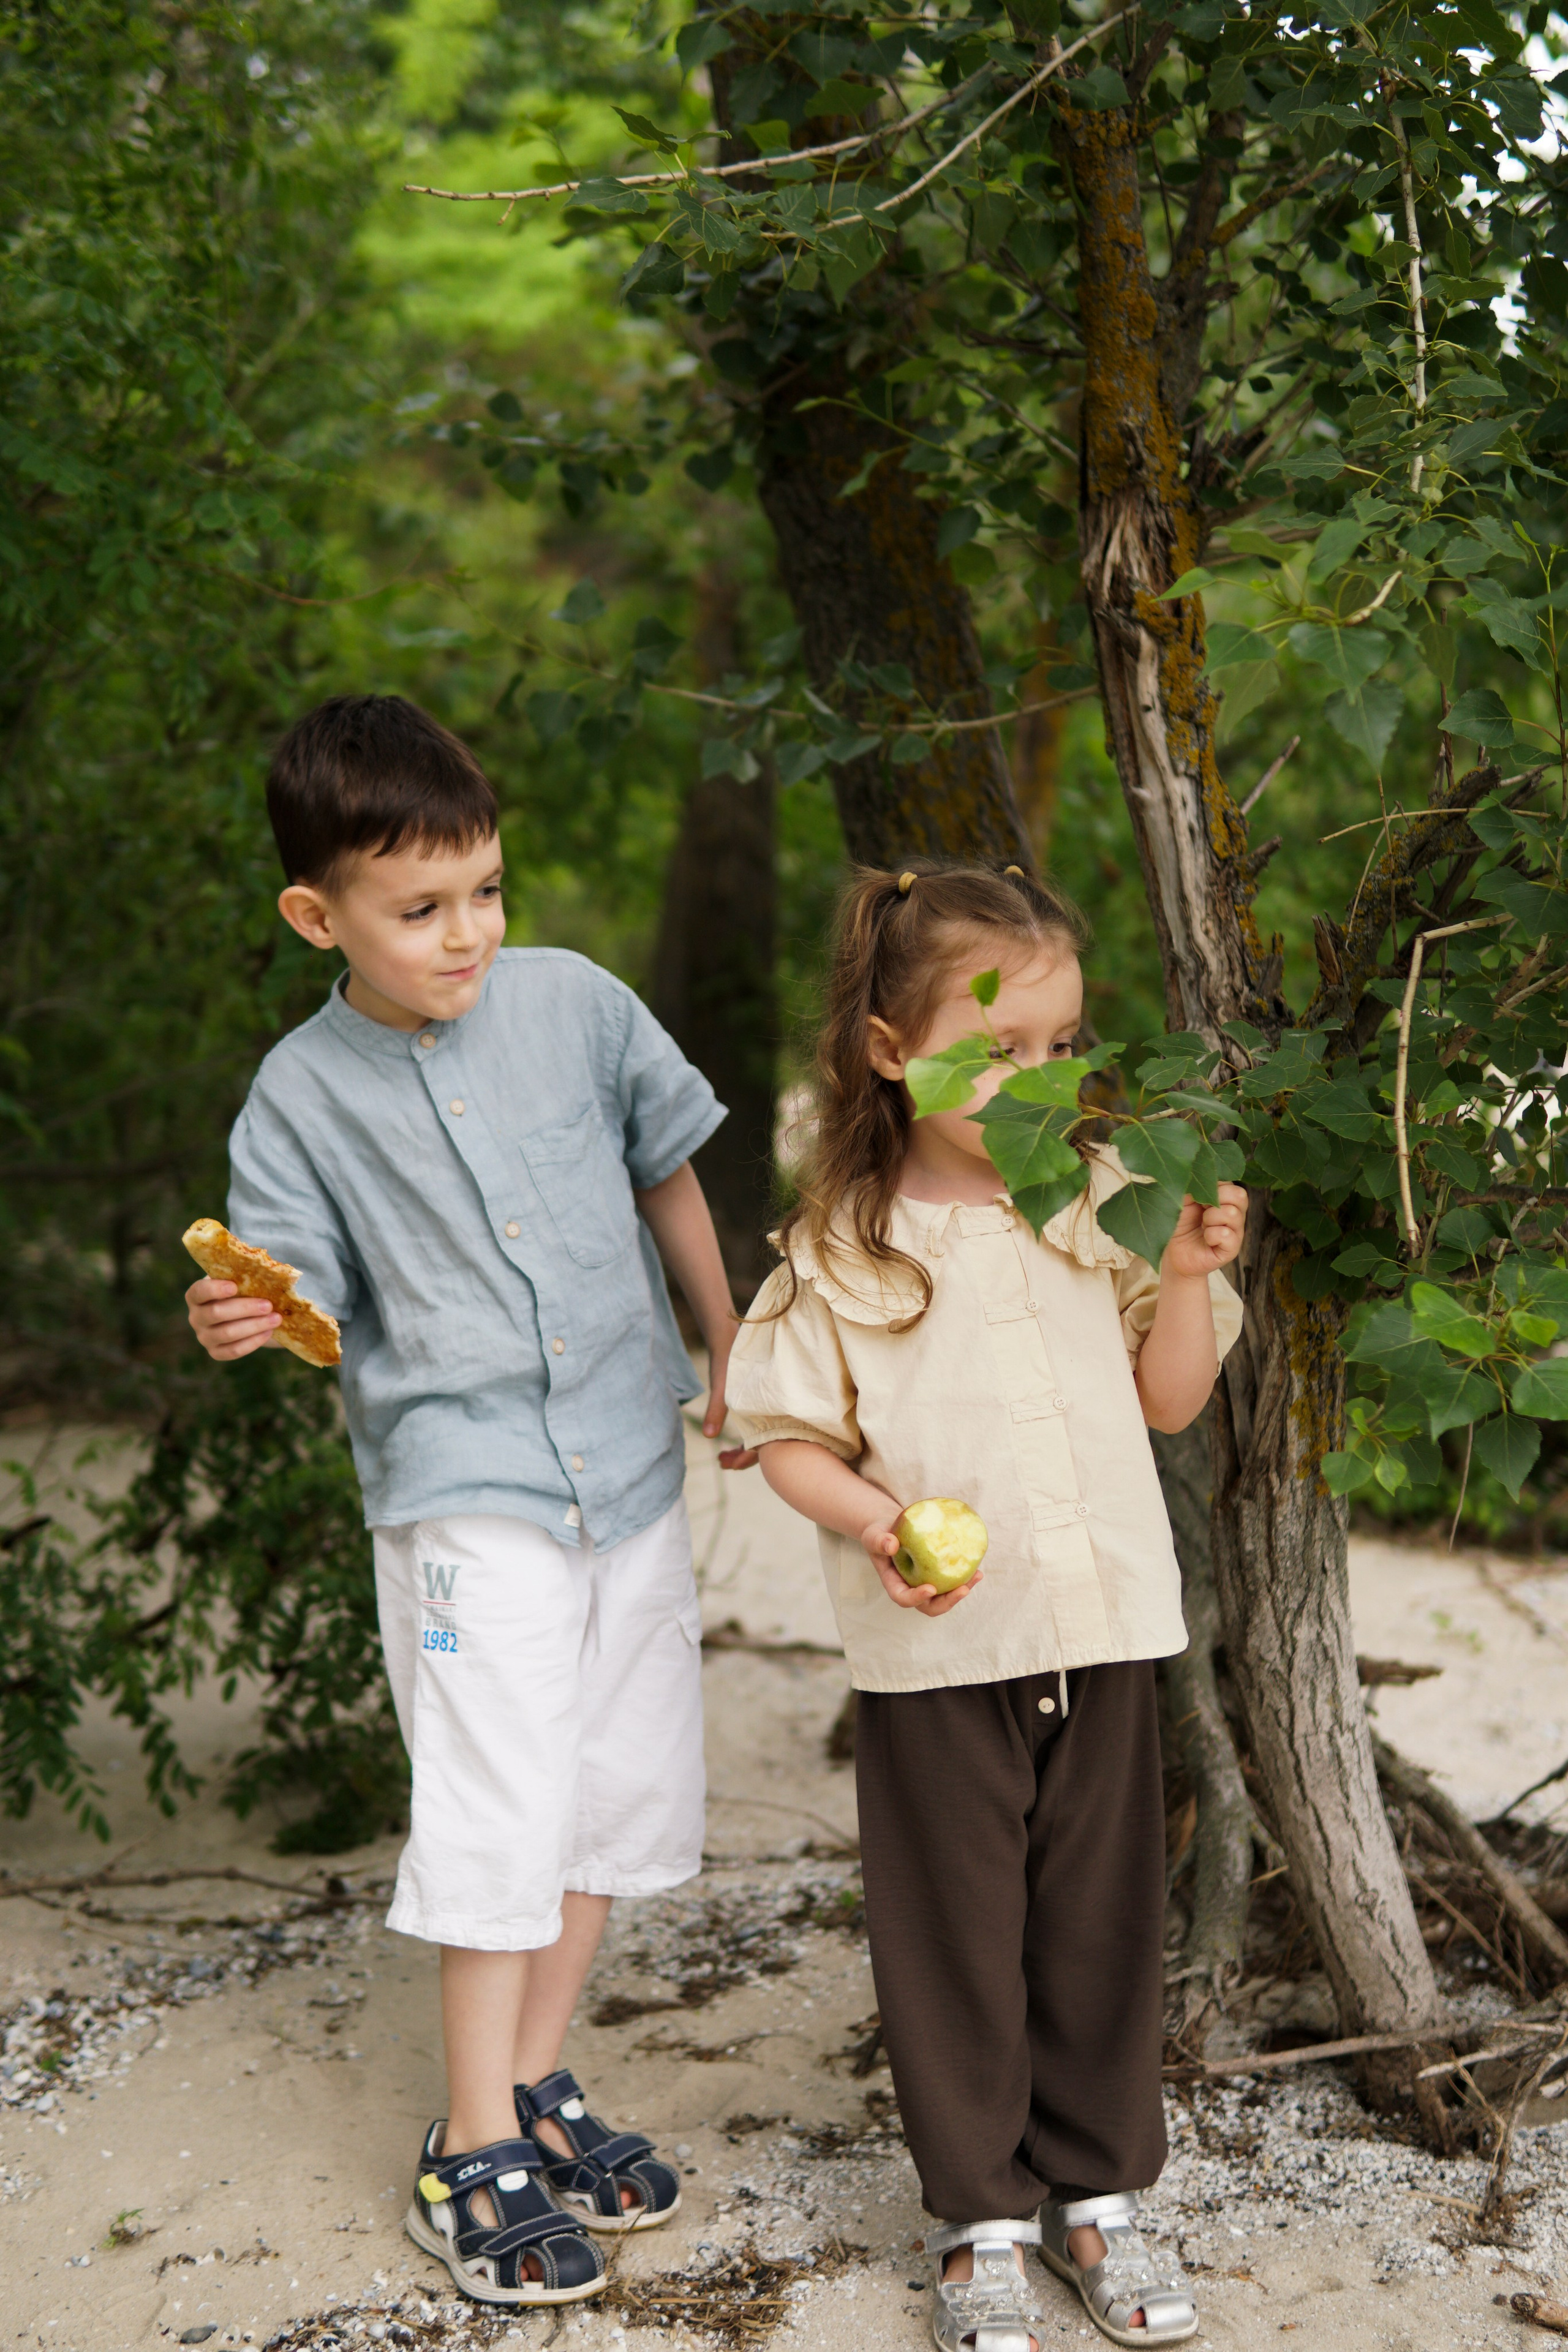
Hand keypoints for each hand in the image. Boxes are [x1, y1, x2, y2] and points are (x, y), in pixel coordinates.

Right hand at [186, 1275, 279, 1360]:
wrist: (244, 1315)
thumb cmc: (241, 1292)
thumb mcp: (239, 1282)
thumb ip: (244, 1277)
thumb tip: (266, 1273)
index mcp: (196, 1296)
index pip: (199, 1291)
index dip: (214, 1289)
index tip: (234, 1286)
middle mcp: (196, 1317)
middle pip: (216, 1313)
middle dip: (245, 1308)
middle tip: (268, 1305)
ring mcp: (204, 1337)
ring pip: (227, 1333)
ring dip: (254, 1325)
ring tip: (276, 1319)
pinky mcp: (216, 1352)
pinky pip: (233, 1350)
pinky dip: (253, 1341)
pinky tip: (269, 1332)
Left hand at [703, 1336, 759, 1468]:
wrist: (731, 1334)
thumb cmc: (729, 1357)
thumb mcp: (721, 1385)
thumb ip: (715, 1410)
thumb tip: (708, 1436)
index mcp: (768, 1406)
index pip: (764, 1443)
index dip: (747, 1458)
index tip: (729, 1466)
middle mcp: (772, 1409)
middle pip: (765, 1444)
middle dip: (743, 1458)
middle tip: (722, 1462)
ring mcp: (767, 1407)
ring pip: (761, 1437)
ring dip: (743, 1450)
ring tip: (722, 1459)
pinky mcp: (760, 1403)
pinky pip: (757, 1428)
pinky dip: (745, 1440)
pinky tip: (729, 1446)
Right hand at [862, 1516, 981, 1616]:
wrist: (889, 1527)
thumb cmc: (879, 1532)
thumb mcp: (873, 1535)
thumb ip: (880, 1541)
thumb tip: (892, 1545)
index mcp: (894, 1584)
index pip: (903, 1598)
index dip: (917, 1598)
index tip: (930, 1588)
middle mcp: (911, 1588)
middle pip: (929, 1606)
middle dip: (947, 1602)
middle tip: (963, 1589)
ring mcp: (925, 1583)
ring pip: (944, 1596)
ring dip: (961, 1591)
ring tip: (977, 1576)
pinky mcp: (937, 1575)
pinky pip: (951, 1581)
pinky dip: (965, 1577)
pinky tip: (977, 1568)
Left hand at [1163, 1182, 1247, 1279]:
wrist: (1173, 1253)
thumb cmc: (1180, 1224)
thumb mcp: (1182, 1200)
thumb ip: (1193, 1186)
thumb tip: (1200, 1174)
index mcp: (1225, 1198)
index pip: (1230, 1182)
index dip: (1212, 1186)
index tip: (1198, 1197)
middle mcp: (1235, 1213)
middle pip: (1239, 1195)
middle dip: (1215, 1199)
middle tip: (1201, 1210)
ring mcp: (1235, 1231)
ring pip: (1232, 1213)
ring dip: (1210, 1218)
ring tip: (1202, 1226)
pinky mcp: (1231, 1249)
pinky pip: (1226, 1235)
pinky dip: (1211, 1235)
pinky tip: (1206, 1239)